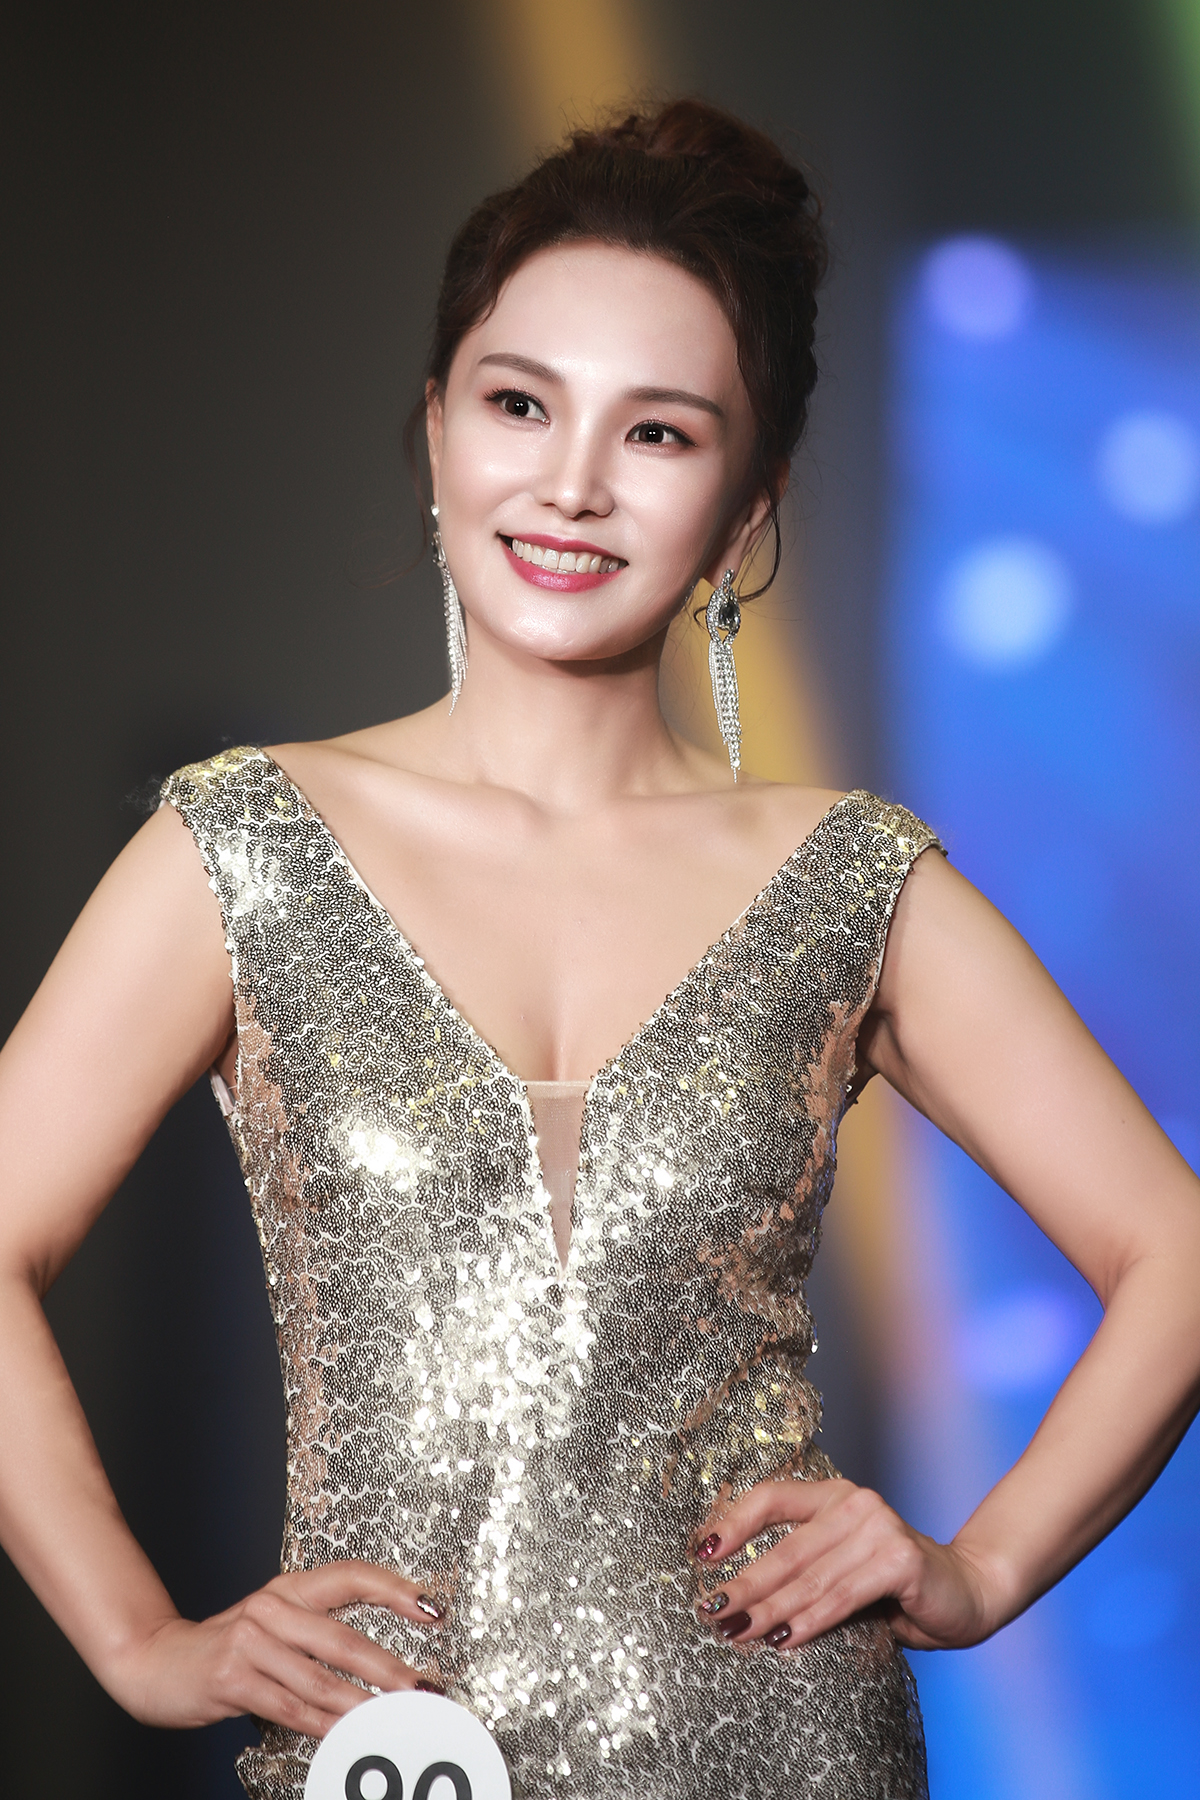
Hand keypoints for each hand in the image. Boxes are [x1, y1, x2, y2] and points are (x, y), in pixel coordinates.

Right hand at [106, 1560, 446, 1736]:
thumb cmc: (223, 1648)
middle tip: (422, 1688)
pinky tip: (344, 1736)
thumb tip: (379, 1671)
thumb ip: (316, 1640)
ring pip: (319, 1679)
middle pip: (343, 1637)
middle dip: (388, 1668)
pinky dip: (321, 1725)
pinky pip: (289, 1706)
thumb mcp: (271, 1628)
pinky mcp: (233, 1676)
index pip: (352, 1576)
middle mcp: (272, 1606)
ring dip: (361, 1706)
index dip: (395, 1590)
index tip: (433, 1608)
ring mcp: (250, 1640)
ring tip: (392, 1722)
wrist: (154, 1661)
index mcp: (289, 1588)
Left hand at [692, 1477, 998, 1652]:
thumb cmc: (896, 1587)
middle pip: (784, 1546)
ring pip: (809, 1576)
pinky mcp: (899, 1558)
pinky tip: (785, 1640)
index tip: (700, 1553)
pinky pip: (842, 1596)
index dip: (732, 1523)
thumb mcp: (843, 1572)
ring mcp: (878, 1526)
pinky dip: (810, 1621)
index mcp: (834, 1496)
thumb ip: (804, 1573)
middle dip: (743, 1584)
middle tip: (710, 1611)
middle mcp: (854, 1502)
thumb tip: (737, 1602)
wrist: (967, 1592)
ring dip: (768, 1610)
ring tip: (737, 1633)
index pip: (771, 1498)